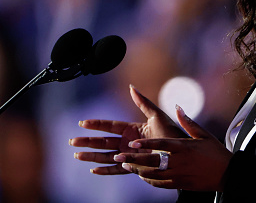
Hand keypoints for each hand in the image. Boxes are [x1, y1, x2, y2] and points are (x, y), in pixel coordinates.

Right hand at [70, 85, 186, 174]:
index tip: (82, 123)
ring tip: (77, 156)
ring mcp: (130, 154)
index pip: (111, 126)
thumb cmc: (172, 132)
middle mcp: (129, 142)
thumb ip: (143, 102)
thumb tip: (131, 86)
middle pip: (104, 142)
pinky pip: (117, 170)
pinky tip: (93, 170)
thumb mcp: (157, 115)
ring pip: (107, 156)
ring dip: (92, 156)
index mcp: (133, 129)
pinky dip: (106, 170)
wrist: (181, 152)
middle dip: (88, 142)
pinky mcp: (135, 166)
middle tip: (72, 142)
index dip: (96, 124)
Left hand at [112, 105, 231, 190]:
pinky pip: (160, 183)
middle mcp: (179, 161)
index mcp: (184, 147)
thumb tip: (178, 106)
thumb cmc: (216, 152)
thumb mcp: (204, 135)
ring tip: (125, 166)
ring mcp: (179, 174)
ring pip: (153, 174)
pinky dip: (148, 180)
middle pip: (152, 161)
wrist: (227, 174)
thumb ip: (188, 122)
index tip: (133, 142)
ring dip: (137, 170)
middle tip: (119, 157)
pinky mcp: (180, 184)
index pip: (161, 144)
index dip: (146, 143)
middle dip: (133, 159)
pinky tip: (141, 176)